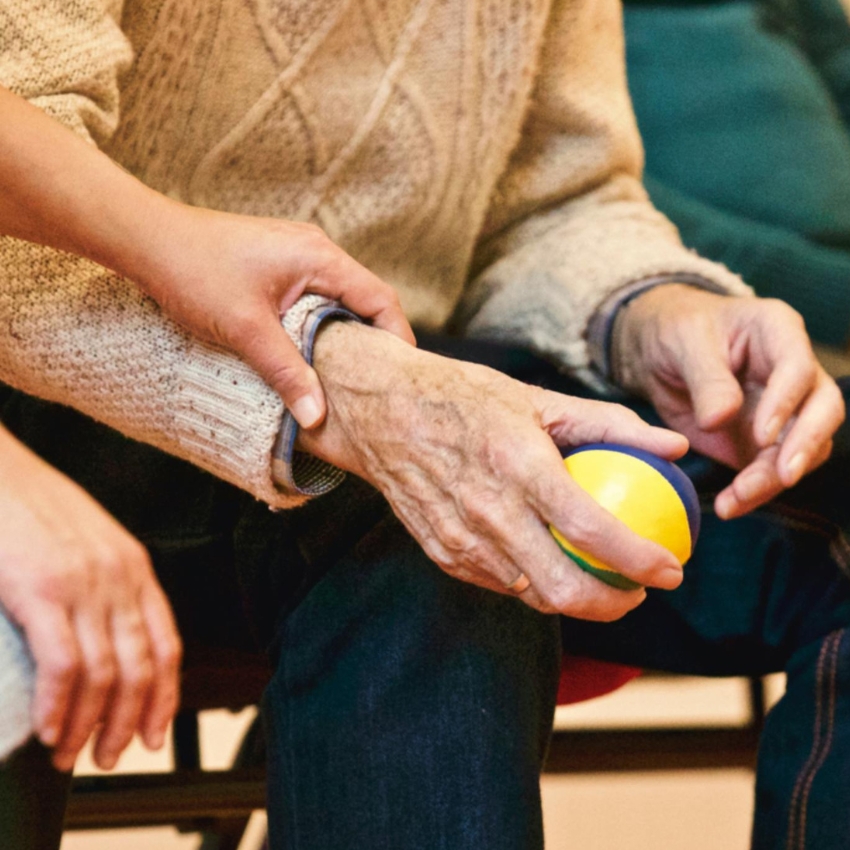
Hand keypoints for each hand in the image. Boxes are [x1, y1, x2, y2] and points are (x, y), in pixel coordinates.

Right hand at [0, 427, 180, 770]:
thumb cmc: (30, 507)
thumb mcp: (85, 543)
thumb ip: (101, 585)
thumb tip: (97, 639)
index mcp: (134, 567)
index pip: (168, 645)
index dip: (165, 697)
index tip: (156, 734)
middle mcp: (121, 578)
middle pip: (143, 668)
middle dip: (130, 723)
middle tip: (112, 757)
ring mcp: (85, 585)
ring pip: (107, 675)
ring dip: (91, 726)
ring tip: (71, 755)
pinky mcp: (43, 591)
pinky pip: (64, 666)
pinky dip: (58, 708)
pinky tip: (48, 731)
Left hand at [136, 203, 414, 427]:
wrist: (147, 239)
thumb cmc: (194, 272)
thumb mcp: (245, 330)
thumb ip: (287, 372)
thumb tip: (317, 417)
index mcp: (319, 257)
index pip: (380, 299)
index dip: (397, 338)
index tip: (400, 376)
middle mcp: (316, 250)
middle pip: (365, 299)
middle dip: (374, 341)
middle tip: (377, 384)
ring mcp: (297, 254)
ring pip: (339, 299)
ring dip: (345, 334)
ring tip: (347, 375)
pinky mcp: (278, 263)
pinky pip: (316, 297)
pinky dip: (321, 325)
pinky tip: (311, 352)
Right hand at [297, 322, 689, 620]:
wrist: (382, 411)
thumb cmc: (463, 398)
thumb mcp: (537, 398)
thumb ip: (610, 424)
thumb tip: (674, 446)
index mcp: (518, 466)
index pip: (591, 530)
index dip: (640, 560)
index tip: (671, 569)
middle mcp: (488, 511)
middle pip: (562, 589)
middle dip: (614, 605)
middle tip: (638, 591)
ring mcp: (461, 539)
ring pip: (531, 595)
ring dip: (575, 599)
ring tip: (600, 580)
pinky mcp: (442, 553)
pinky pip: (499, 584)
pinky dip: (532, 583)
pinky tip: (548, 563)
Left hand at [612, 285, 845, 518]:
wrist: (658, 353)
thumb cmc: (677, 331)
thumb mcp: (684, 343)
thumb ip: (706, 379)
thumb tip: (720, 419)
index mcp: (778, 332)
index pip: (798, 368)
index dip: (786, 402)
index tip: (761, 435)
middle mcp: (793, 372)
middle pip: (822, 410)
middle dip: (805, 446)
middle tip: (783, 476)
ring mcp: (784, 409)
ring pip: (803, 448)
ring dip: (775, 478)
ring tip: (737, 498)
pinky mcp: (764, 442)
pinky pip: (772, 471)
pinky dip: (755, 492)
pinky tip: (730, 505)